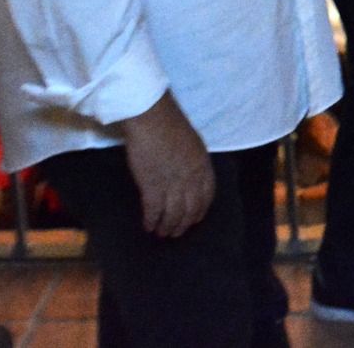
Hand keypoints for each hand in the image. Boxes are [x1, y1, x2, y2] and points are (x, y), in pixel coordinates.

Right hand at [115, 93, 213, 237]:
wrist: (153, 119)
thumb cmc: (171, 125)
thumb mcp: (193, 144)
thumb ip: (193, 163)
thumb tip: (189, 176)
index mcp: (203, 167)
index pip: (206, 197)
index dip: (200, 211)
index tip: (194, 220)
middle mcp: (191, 179)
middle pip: (190, 210)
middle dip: (183, 224)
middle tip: (175, 233)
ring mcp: (172, 185)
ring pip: (172, 215)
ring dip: (167, 227)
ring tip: (161, 233)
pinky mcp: (151, 187)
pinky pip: (153, 211)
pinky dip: (151, 221)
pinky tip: (147, 226)